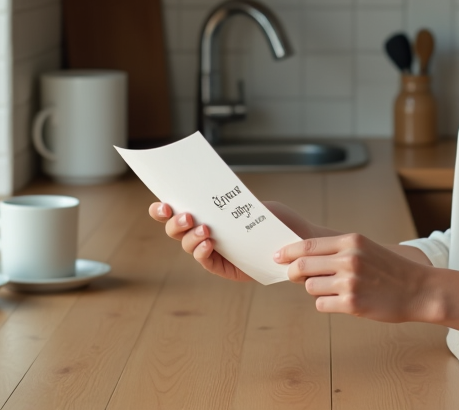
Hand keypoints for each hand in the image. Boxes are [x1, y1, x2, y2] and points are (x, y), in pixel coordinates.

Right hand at [147, 200, 332, 282]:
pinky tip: (208, 243)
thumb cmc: (275, 220)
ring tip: (204, 229)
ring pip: (188, 245)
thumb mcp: (252, 203)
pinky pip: (206, 261)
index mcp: (208, 214)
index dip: (164, 208)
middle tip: (186, 215)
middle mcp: (205, 232)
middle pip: (176, 229)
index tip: (161, 202)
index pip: (178, 209)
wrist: (297, 241)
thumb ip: (230, 201)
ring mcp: (212, 251)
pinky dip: (202, 251)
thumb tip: (210, 191)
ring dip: (191, 236)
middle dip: (174, 221)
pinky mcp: (223, 268)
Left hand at [274, 233, 436, 322]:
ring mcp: (350, 282)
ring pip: (310, 287)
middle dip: (293, 272)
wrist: (419, 289)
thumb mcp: (365, 248)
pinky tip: (342, 301)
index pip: (307, 245)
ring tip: (333, 289)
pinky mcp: (352, 304)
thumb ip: (337, 251)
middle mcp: (349, 259)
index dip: (287, 252)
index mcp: (351, 241)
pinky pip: (321, 304)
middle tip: (292, 276)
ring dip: (315, 289)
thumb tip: (302, 258)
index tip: (277, 256)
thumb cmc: (390, 269)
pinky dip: (326, 304)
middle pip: (302, 266)